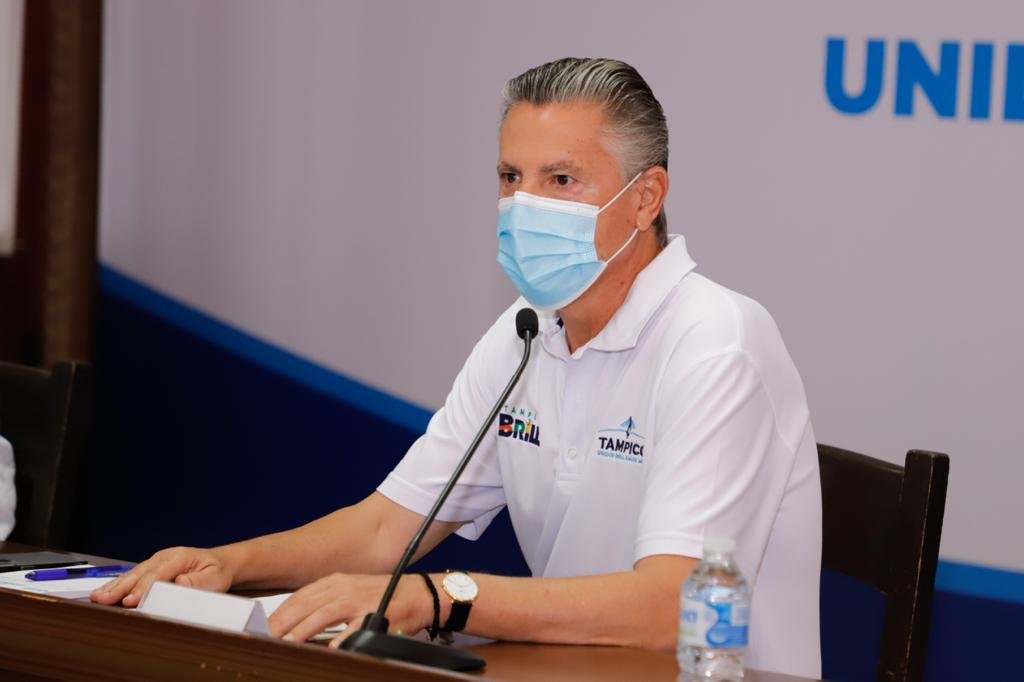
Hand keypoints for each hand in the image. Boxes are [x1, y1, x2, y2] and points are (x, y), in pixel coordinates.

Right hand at [89, 546, 234, 606]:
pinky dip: (117, 585)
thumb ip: (199, 582)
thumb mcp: (215, 577)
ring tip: (97, 597)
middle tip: (104, 599)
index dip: (142, 589)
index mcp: (178, 557)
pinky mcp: (151, 569)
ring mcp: (156, 562)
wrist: (219, 563)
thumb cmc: (216, 571)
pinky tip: (104, 593)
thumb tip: (181, 583)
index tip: (130, 601)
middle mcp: (164, 557)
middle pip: (139, 574)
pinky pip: (132, 577)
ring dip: (114, 586)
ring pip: (131, 574)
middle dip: (120, 588)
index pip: (157, 574)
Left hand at [268, 573, 432, 647]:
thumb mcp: (350, 593)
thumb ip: (325, 605)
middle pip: (305, 604)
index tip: (262, 628)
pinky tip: (329, 649)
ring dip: (302, 630)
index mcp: (335, 582)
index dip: (278, 614)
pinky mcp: (375, 614)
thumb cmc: (384, 596)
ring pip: (323, 613)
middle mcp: (344, 588)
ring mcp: (359, 600)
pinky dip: (340, 638)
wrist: (419, 593)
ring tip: (286, 644)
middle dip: (282, 623)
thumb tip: (297, 624)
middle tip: (264, 639)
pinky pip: (353, 628)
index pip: (298, 597)